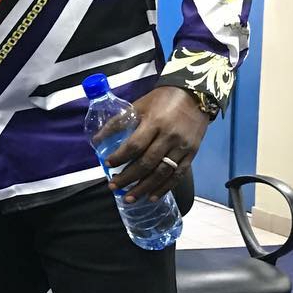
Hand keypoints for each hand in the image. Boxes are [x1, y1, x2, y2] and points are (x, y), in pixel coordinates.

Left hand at [103, 86, 209, 203]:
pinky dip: (164, 188)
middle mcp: (169, 136)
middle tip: (113, 186)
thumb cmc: (163, 100)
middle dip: (128, 177)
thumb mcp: (139, 105)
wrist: (195, 94)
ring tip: (129, 198)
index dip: (120, 157)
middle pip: (147, 162)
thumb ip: (119, 122)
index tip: (107, 165)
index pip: (135, 145)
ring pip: (162, 173)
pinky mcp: (192, 153)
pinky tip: (151, 197)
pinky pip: (178, 175)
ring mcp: (182, 147)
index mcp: (155, 122)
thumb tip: (97, 139)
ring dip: (144, 188)